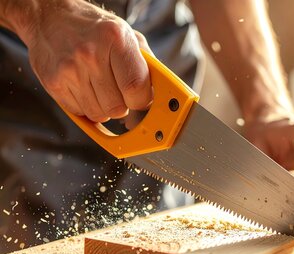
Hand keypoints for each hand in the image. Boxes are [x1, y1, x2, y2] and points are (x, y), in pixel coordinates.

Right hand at [17, 0, 152, 121]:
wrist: (49, 17)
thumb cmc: (95, 29)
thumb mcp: (128, 36)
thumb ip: (148, 65)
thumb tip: (162, 96)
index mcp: (116, 40)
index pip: (136, 90)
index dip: (142, 102)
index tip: (142, 100)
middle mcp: (91, 54)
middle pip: (117, 108)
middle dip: (123, 106)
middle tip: (119, 91)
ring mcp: (70, 70)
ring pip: (99, 114)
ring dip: (105, 107)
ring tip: (101, 86)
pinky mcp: (54, 83)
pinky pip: (80, 113)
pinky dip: (87, 106)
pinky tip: (85, 88)